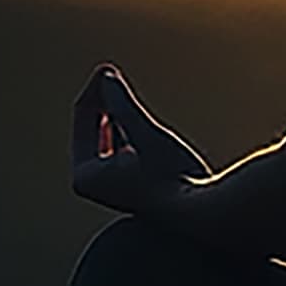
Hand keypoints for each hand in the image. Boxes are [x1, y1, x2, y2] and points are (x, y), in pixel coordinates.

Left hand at [68, 64, 210, 216]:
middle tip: (111, 73)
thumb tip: (105, 77)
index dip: (96, 91)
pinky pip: (120, 146)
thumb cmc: (173, 175)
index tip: (108, 70)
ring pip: (106, 136)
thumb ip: (123, 105)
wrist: (203, 215)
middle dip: (104, 101)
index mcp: (85, 175)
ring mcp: (111, 184)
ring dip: (117, 113)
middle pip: (91, 127)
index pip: (83, 118)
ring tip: (122, 91)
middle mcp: (93, 183)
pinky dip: (128, 129)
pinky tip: (137, 118)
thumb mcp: (146, 134)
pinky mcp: (130, 183)